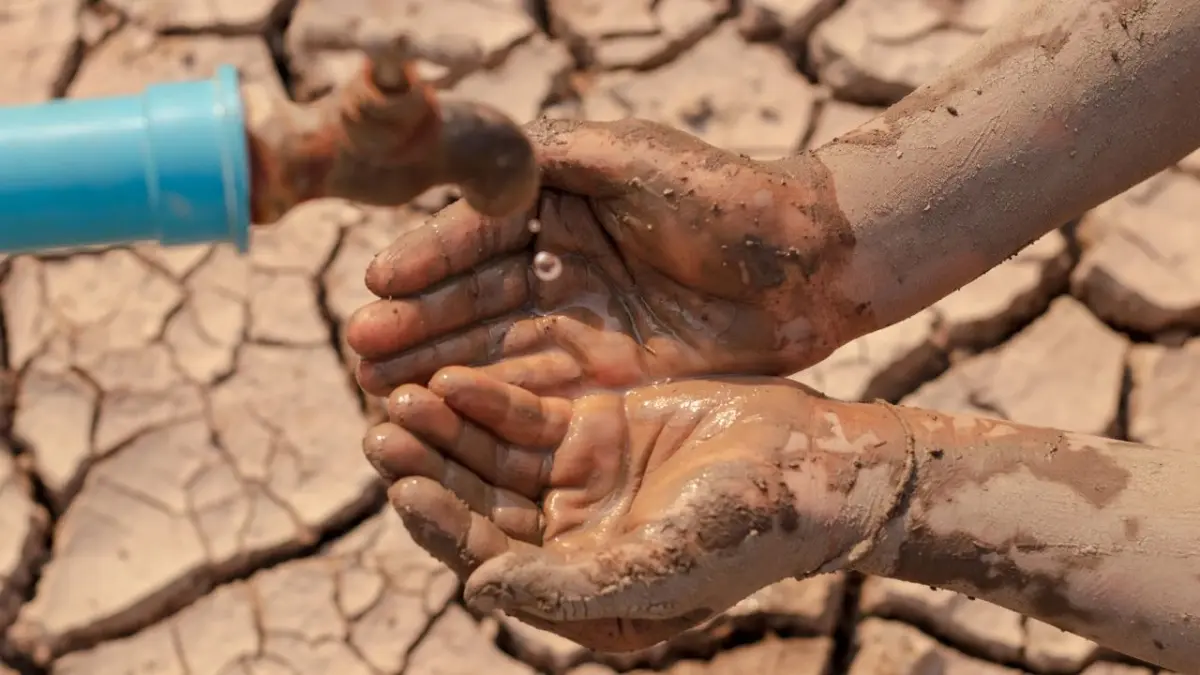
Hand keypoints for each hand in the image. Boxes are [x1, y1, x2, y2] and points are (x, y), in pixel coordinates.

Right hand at [346, 118, 866, 397]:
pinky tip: (445, 413)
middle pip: (475, 298)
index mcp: (556, 202)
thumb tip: (474, 162)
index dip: (430, 260)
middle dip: (418, 323)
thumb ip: (552, 158)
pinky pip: (539, 388)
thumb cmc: (724, 197)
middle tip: (359, 351)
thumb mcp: (631, 159)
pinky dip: (491, 402)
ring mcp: (580, 321)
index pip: (479, 234)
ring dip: (439, 368)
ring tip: (378, 387)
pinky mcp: (606, 372)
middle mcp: (558, 263)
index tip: (378, 283)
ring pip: (496, 348)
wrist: (811, 264)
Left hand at [363, 367, 906, 650]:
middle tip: (381, 430)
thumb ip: (572, 585)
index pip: (489, 560)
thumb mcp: (663, 564)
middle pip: (476, 503)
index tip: (402, 487)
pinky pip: (526, 415)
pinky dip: (488, 398)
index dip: (442, 525)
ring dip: (446, 429)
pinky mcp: (591, 429)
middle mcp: (564, 540)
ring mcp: (575, 481)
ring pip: (490, 456)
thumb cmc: (748, 529)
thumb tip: (477, 589)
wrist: (811, 464)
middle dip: (430, 469)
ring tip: (403, 396)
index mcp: (575, 592)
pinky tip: (453, 378)